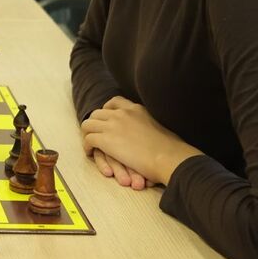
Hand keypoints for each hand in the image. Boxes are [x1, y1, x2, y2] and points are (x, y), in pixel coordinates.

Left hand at [80, 96, 201, 186]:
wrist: (168, 157)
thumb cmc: (170, 149)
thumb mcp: (159, 126)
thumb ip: (148, 123)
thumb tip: (148, 131)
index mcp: (136, 109)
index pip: (115, 101)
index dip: (107, 110)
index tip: (107, 119)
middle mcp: (122, 113)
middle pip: (97, 113)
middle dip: (95, 123)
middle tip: (95, 134)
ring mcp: (112, 125)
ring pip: (88, 124)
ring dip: (88, 133)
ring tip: (91, 143)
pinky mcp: (105, 140)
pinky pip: (88, 139)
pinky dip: (87, 146)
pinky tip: (91, 152)